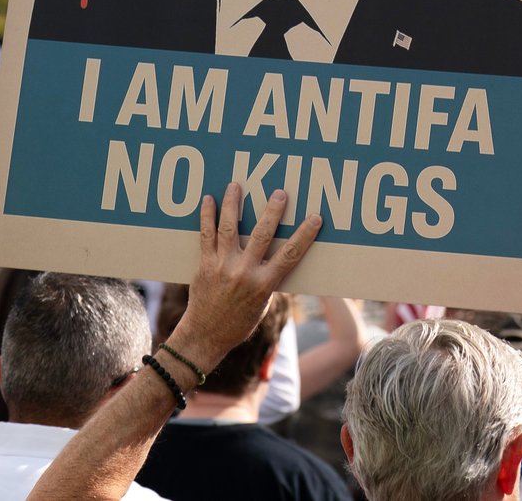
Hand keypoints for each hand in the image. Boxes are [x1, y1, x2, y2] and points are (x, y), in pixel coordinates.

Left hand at [167, 183, 321, 372]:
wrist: (205, 336)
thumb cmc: (238, 323)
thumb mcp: (263, 304)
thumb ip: (269, 279)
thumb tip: (278, 257)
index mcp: (264, 284)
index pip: (290, 255)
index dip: (305, 235)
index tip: (316, 217)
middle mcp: (244, 272)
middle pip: (262, 235)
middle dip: (272, 211)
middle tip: (280, 192)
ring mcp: (222, 266)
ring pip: (229, 228)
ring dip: (233, 204)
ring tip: (236, 185)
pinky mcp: (205, 265)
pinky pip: (205, 236)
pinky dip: (207, 216)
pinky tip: (208, 200)